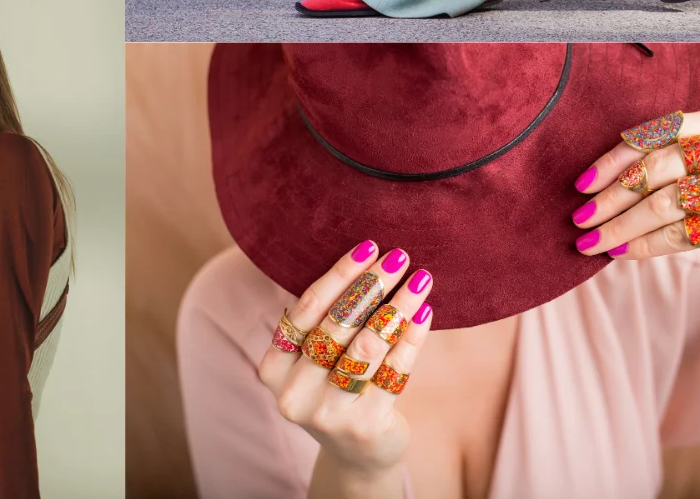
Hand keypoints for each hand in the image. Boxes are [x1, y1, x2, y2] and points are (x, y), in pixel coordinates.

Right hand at [259, 242, 434, 482]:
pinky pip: (394, 370)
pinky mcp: (363, 425)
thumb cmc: (339, 389)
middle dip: (371, 285)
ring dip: (397, 306)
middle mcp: (293, 393)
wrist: (358, 455)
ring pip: (367, 345)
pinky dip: (412, 337)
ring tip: (421, 278)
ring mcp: (326, 412)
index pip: (305, 309)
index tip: (368, 245)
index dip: (338, 274)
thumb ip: (327, 320)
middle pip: (336, 325)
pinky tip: (425, 312)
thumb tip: (368, 257)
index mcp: (274, 368)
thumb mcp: (318, 360)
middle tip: (399, 255)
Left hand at [571, 104, 699, 284]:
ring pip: (662, 204)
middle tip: (581, 217)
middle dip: (610, 196)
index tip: (582, 182)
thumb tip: (602, 183)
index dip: (614, 158)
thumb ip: (677, 160)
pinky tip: (623, 253)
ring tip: (592, 242)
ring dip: (620, 227)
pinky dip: (645, 245)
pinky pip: (679, 232)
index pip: (657, 133)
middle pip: (655, 168)